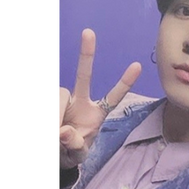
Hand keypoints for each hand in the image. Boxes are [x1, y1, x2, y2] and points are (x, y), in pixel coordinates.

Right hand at [60, 29, 141, 168]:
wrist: (55, 154)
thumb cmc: (71, 151)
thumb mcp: (77, 155)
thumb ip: (74, 146)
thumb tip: (63, 131)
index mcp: (96, 114)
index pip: (113, 97)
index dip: (124, 83)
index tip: (138, 66)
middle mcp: (81, 102)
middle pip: (83, 77)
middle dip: (87, 55)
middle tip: (88, 33)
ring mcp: (65, 101)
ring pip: (60, 93)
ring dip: (56, 111)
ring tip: (55, 134)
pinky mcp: (53, 104)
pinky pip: (51, 99)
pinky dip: (50, 110)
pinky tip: (51, 128)